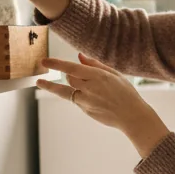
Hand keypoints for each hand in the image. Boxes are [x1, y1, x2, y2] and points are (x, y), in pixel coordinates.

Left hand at [36, 54, 170, 156]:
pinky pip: (76, 99)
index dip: (56, 64)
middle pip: (68, 78)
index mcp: (97, 76)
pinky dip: (77, 95)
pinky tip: (87, 96)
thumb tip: (79, 57)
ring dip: (62, 85)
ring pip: (67, 90)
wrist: (132, 116)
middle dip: (67, 74)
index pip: (71, 67)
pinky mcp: (85, 110)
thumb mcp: (114, 74)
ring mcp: (86, 101)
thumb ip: (95, 65)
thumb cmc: (126, 93)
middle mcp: (90, 88)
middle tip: (68, 73)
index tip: (43, 61)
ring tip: (41, 82)